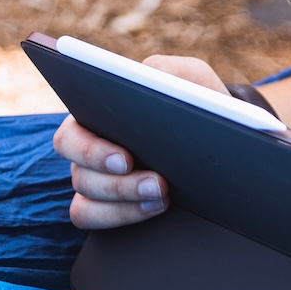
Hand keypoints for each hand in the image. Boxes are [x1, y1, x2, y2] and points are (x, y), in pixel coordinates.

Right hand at [52, 54, 228, 229]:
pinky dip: (121, 216)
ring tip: (164, 195)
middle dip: (115, 183)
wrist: (219, 135)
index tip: (126, 159)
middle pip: (78, 172)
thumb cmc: (196, 101)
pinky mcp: (107, 206)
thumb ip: (171, 71)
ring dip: (126, 200)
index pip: (71, 134)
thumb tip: (146, 73)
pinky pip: (93, 218)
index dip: (91, 150)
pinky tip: (155, 208)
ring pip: (86, 199)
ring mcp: (95, 181)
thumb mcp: (192, 79)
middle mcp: (88, 149)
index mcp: (97, 116)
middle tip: (157, 183)